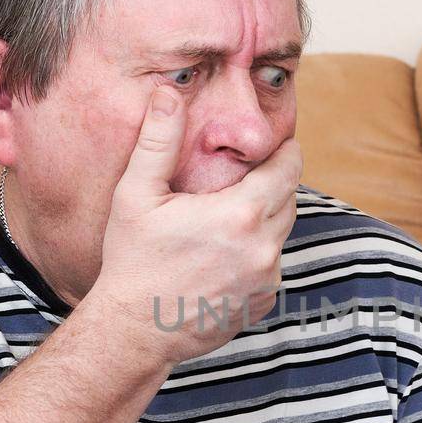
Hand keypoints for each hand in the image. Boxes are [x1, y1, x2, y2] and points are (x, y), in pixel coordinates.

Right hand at [87, 83, 301, 365]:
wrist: (134, 331)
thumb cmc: (131, 260)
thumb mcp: (136, 194)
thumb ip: (159, 139)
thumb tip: (168, 91)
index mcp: (241, 214)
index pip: (290, 165)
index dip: (280, 151)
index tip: (263, 147)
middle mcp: (264, 247)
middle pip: (288, 197)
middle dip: (269, 183)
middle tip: (235, 180)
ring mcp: (267, 278)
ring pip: (281, 232)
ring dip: (261, 219)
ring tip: (220, 219)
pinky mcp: (263, 302)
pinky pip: (271, 264)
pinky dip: (254, 254)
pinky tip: (219, 256)